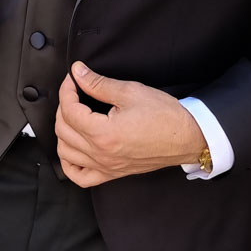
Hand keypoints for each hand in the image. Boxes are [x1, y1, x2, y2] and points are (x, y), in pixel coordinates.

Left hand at [54, 61, 206, 186]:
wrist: (187, 138)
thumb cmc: (165, 116)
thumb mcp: (130, 92)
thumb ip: (98, 84)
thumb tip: (78, 73)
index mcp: (103, 133)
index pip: (70, 111)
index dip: (67, 90)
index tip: (73, 79)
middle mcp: (100, 154)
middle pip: (63, 130)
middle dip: (64, 107)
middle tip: (75, 93)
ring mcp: (105, 166)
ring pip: (66, 153)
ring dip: (63, 133)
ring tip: (73, 117)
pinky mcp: (112, 173)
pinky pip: (80, 177)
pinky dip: (69, 165)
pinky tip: (72, 150)